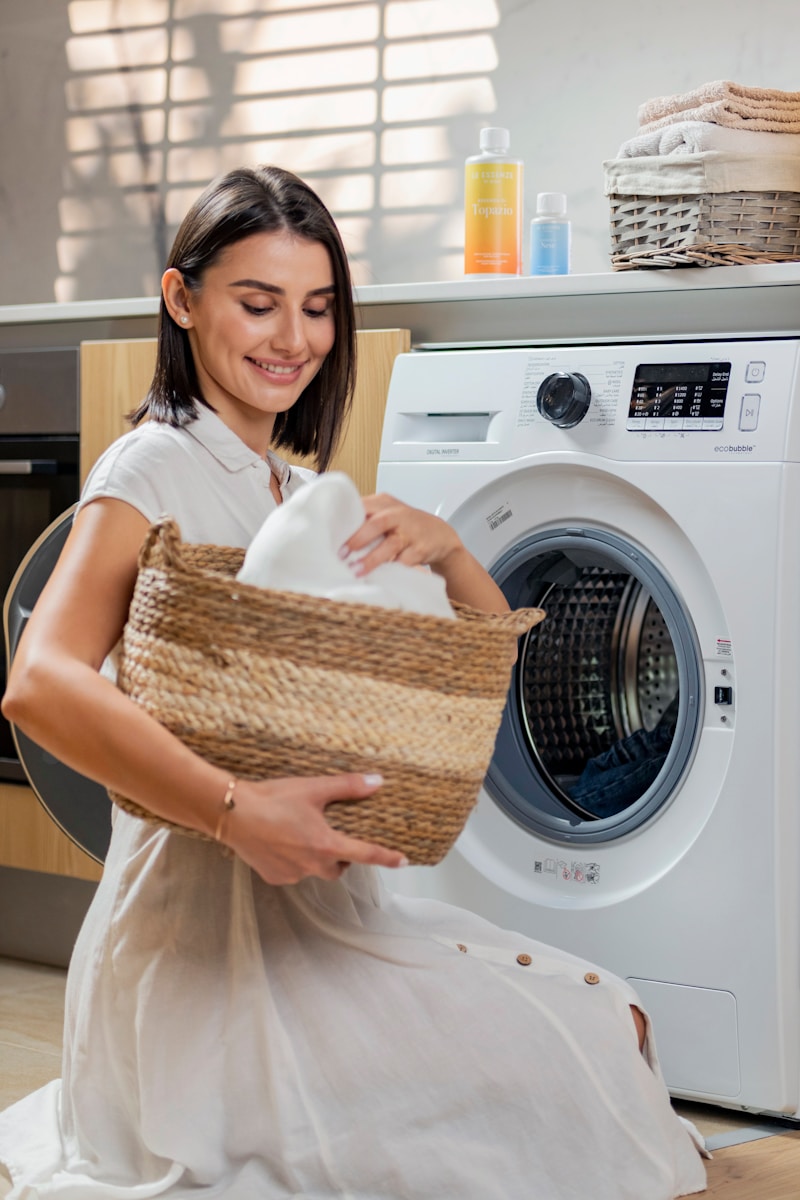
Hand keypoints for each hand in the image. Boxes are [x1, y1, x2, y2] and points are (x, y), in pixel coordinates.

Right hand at [220, 771, 407, 885]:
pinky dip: (294, 861)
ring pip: (314, 871)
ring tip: (302, 836)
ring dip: (315, 859)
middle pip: (338, 868)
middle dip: (341, 857)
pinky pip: (293, 873)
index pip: (365, 855)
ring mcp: (292, 874)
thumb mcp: (314, 788)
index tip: (402, 861)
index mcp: (326, 845)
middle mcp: (312, 866)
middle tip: (333, 836)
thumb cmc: (274, 799)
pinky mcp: (274, 877)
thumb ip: (347, 787)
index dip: (386, 858)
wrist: (232, 813)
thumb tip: (377, 781)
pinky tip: (282, 843)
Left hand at [342, 492, 509, 614]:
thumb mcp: (386, 513)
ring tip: (356, 571)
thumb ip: (364, 519)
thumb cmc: (406, 525)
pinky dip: (391, 569)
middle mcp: (398, 514)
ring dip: (372, 559)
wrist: (439, 534)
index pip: (362, 506)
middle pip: (376, 523)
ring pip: (390, 545)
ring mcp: (411, 532)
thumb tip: (334, 534)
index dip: (346, 520)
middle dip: (358, 539)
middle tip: (341, 554)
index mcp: (384, 503)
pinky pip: (404, 562)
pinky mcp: (421, 549)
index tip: (331, 534)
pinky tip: (378, 577)